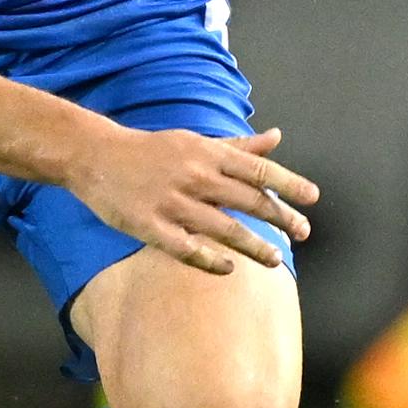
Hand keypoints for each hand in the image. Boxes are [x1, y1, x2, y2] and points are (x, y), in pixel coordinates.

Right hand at [65, 123, 316, 276]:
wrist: (95, 155)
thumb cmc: (151, 150)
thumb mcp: (195, 141)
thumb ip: (238, 145)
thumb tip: (276, 138)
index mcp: (206, 153)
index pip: (257, 170)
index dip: (288, 184)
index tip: (312, 199)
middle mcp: (194, 176)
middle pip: (248, 201)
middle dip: (281, 218)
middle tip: (304, 231)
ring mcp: (172, 203)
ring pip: (224, 229)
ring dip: (254, 246)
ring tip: (275, 259)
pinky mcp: (149, 226)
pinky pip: (186, 249)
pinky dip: (210, 260)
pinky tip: (228, 269)